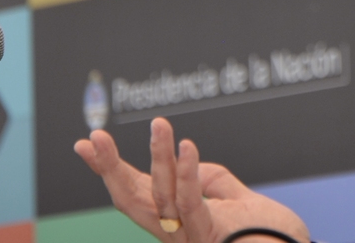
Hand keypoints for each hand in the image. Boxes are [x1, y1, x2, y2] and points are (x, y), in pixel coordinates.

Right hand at [74, 117, 310, 242]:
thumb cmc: (268, 234)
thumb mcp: (236, 199)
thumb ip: (212, 180)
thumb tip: (189, 158)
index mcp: (175, 220)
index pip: (134, 191)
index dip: (109, 168)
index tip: (86, 143)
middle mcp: (175, 231)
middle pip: (131, 200)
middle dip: (109, 169)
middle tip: (94, 138)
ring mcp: (189, 236)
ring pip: (160, 195)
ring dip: (158, 156)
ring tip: (159, 124)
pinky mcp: (209, 234)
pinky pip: (191, 202)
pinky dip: (188, 172)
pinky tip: (187, 146)